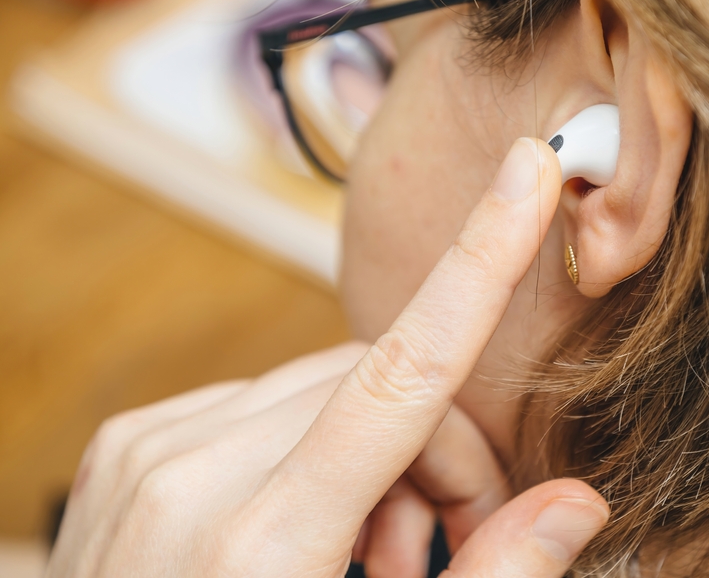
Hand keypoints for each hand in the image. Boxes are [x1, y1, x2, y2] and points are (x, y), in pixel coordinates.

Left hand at [48, 138, 609, 577]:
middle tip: (456, 540)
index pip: (403, 370)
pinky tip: (303, 529)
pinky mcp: (128, 445)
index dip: (481, 261)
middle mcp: (191, 478)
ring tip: (373, 557)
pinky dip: (306, 446)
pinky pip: (260, 403)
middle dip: (440, 450)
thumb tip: (577, 501)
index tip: (528, 171)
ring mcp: (147, 453)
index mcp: (260, 546)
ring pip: (320, 388)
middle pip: (376, 386)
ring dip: (374, 453)